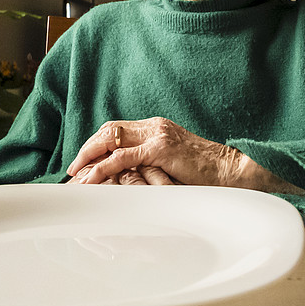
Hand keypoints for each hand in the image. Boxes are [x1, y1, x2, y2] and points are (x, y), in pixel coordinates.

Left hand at [66, 117, 304, 195]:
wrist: (231, 170)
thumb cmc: (207, 173)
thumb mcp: (175, 163)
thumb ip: (153, 164)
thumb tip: (131, 178)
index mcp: (157, 127)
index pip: (117, 129)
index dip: (97, 144)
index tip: (83, 162)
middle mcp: (154, 126)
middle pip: (109, 130)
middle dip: (87, 149)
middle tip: (73, 170)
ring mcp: (157, 135)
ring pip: (111, 140)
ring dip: (89, 158)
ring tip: (76, 176)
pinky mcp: (160, 149)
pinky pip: (122, 157)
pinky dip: (103, 168)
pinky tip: (93, 179)